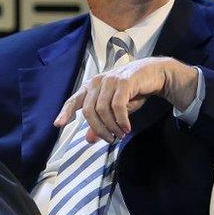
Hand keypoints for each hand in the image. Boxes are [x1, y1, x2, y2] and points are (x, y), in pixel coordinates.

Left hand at [53, 57, 196, 142]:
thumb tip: (89, 139)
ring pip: (102, 110)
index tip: (58, 125)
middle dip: (98, 129)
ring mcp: (110, 80)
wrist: (154, 74)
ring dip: (111, 127)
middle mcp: (97, 81)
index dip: (65, 112)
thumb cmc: (132, 91)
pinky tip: (126, 128)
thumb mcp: (114, 109)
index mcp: (91, 87)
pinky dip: (121, 121)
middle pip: (88, 111)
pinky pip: (117, 106)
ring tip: (120, 135)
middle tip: (110, 140)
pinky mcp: (124, 81)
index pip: (73, 100)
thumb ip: (101, 123)